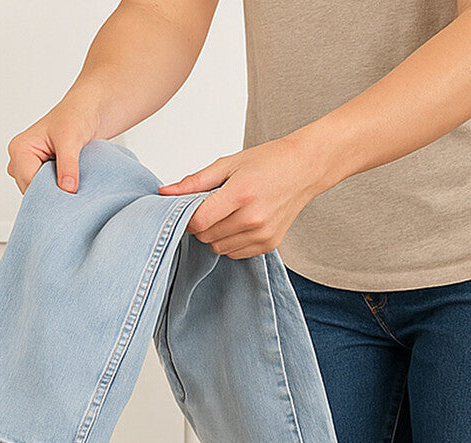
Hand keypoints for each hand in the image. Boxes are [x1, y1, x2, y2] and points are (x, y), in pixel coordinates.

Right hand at [7, 101, 100, 194]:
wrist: (89, 111)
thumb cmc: (76, 116)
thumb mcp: (71, 138)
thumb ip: (68, 164)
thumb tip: (67, 188)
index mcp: (20, 149)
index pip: (29, 183)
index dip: (49, 192)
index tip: (70, 195)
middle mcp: (20, 160)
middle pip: (32, 191)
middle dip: (52, 193)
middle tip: (74, 189)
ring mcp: (30, 168)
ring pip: (39, 194)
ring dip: (57, 193)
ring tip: (74, 182)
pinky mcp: (41, 174)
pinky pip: (47, 192)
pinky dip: (60, 191)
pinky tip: (72, 182)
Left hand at [157, 134, 326, 258]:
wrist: (305, 168)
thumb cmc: (268, 162)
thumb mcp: (228, 163)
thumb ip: (194, 182)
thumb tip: (165, 193)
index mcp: (240, 194)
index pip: (198, 221)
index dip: (187, 218)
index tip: (190, 208)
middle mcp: (252, 218)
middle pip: (206, 236)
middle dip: (201, 224)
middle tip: (213, 206)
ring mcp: (261, 234)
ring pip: (218, 248)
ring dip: (215, 234)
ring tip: (229, 212)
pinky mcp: (268, 245)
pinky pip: (234, 253)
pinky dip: (230, 241)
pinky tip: (241, 222)